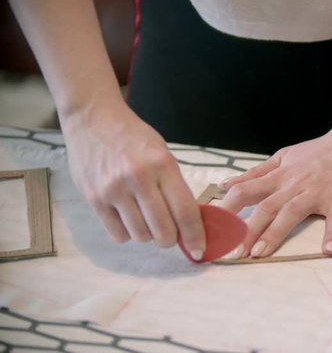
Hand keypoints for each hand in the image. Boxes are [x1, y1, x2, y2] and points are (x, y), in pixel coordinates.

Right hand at [61, 99, 205, 258]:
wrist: (94, 118)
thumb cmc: (134, 138)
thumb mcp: (163, 154)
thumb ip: (175, 186)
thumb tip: (189, 224)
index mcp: (163, 165)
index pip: (185, 211)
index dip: (196, 236)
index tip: (200, 250)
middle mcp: (139, 178)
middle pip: (164, 230)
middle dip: (171, 240)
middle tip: (171, 235)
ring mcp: (113, 189)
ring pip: (141, 236)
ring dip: (149, 236)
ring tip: (147, 221)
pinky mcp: (93, 198)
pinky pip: (118, 234)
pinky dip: (127, 234)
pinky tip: (128, 219)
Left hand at [218, 127, 331, 257]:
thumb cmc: (322, 151)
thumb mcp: (285, 156)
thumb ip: (257, 172)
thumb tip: (227, 184)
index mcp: (279, 175)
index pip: (245, 191)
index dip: (227, 211)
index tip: (214, 230)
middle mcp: (294, 184)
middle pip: (264, 207)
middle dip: (245, 231)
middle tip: (233, 253)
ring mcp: (317, 191)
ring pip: (291, 212)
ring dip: (275, 233)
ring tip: (260, 254)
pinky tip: (328, 250)